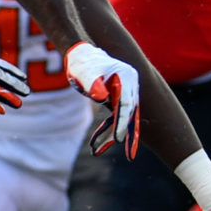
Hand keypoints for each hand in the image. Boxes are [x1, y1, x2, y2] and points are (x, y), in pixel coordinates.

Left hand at [65, 42, 139, 158]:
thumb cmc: (83, 63)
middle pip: (129, 113)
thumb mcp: (86, 73)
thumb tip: (103, 97)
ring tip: (99, 150)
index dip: (123, 123)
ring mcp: (124, 91)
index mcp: (126, 78)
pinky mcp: (116, 97)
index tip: (120, 138)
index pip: (126, 105)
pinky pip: (113, 116)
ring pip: (121, 117)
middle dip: (126, 133)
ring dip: (111, 134)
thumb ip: (94, 84)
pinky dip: (106, 129)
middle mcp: (130, 85)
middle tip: (130, 154)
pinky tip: (96, 143)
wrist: (81, 55)